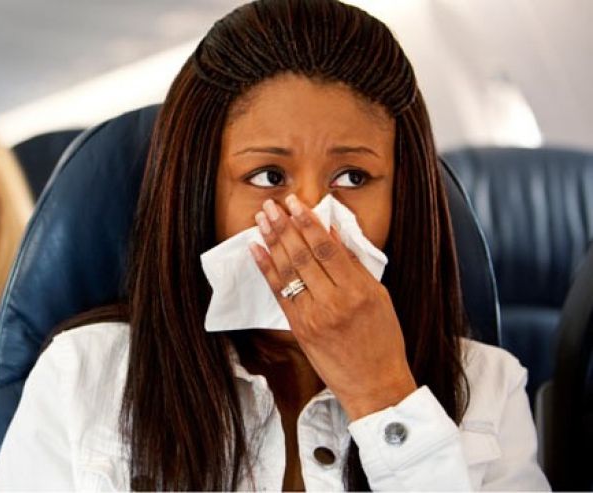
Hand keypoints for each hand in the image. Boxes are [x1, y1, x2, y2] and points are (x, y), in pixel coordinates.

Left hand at [249, 195, 416, 420]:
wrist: (375, 384)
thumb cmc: (383, 340)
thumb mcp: (379, 297)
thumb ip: (355, 265)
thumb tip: (333, 233)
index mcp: (357, 291)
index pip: (326, 248)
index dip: (308, 223)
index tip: (296, 203)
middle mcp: (333, 302)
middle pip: (303, 256)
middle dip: (284, 226)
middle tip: (271, 205)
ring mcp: (312, 316)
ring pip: (288, 272)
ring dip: (272, 242)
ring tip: (261, 219)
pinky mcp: (299, 328)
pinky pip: (278, 293)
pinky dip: (266, 269)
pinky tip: (257, 250)